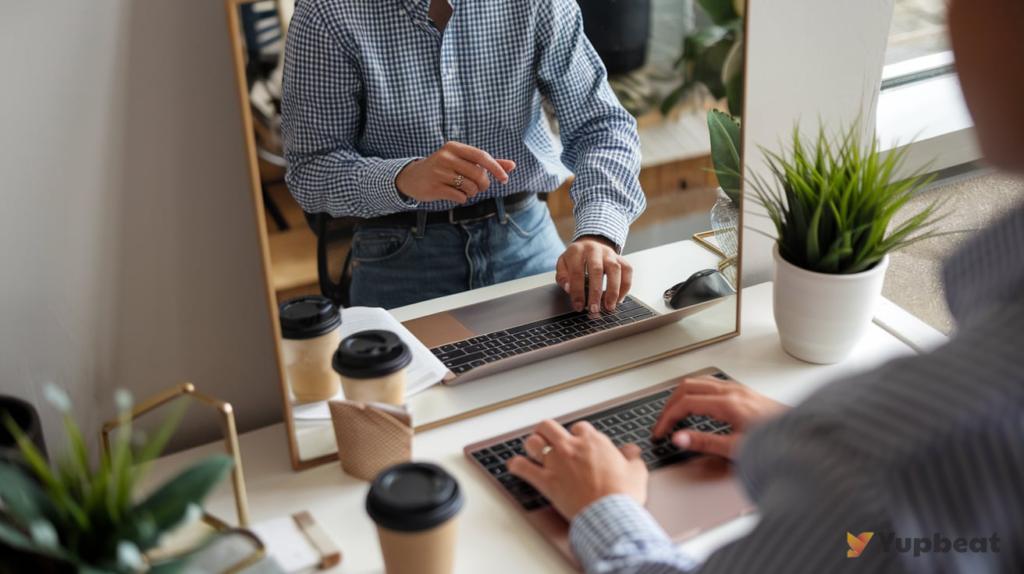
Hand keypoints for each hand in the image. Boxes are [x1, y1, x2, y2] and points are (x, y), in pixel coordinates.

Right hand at [395, 141, 515, 203]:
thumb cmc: (444, 168)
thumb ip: (488, 163)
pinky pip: (460, 197)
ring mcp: (439, 172)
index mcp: (454, 147)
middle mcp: (446, 157)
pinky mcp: (434, 187)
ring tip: (465, 190)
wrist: (413, 177)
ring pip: (470, 187)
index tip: (505, 179)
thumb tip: (512, 165)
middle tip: (479, 187)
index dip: (496, 168)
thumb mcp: (463, 161)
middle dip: (483, 185)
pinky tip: (455, 195)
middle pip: (478, 174)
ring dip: (472, 193)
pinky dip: (462, 199)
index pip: (482, 156)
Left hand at [507, 420, 647, 520]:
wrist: (611, 514)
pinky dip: (517, 467)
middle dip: (546, 430)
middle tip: (547, 437)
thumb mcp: (636, 471)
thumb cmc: (623, 494)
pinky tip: (514, 467)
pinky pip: (524, 469)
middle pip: (549, 426)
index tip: (578, 442)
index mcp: (593, 442)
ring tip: (532, 449)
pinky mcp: (546, 481)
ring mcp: (556, 463)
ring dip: (531, 445)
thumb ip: (632, 457)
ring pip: (533, 442)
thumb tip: (631, 450)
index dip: (577, 434)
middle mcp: (571, 447)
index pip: (579, 427)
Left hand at [556, 236, 631, 312]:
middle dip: (596, 293)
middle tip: (594, 309)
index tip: (578, 306)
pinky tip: (618, 299)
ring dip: (613, 290)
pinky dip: (625, 286)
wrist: (590, 243)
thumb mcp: (562, 264)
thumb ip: (563, 277)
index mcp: (577, 251)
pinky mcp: (620, 258)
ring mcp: (609, 253)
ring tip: (609, 307)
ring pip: (615, 269)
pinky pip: (627, 271)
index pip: (577, 273)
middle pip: (597, 271)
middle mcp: (595, 250)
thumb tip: (569, 289)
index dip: (578, 292)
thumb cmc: (575, 258)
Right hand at [652, 377, 787, 458]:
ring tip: (675, 414)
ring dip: (682, 395)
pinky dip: (696, 393)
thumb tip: (679, 438)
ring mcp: (739, 390)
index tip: (660, 432)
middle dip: (670, 404)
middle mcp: (733, 391)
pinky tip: (698, 406)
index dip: (668, 417)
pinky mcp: (745, 393)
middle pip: (688, 386)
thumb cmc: (776, 443)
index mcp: (728, 403)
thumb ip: (705, 443)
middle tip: (663, 422)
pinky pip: (712, 384)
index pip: (685, 403)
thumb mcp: (736, 448)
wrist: (804, 436)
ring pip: (700, 382)